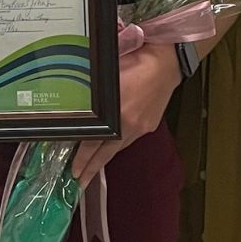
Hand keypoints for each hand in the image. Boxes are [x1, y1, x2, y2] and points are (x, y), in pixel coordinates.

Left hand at [71, 42, 180, 186]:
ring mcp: (142, 126)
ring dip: (104, 157)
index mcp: (119, 112)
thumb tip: (78, 106)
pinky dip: (118, 144)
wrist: (166, 60)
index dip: (83, 157)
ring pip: (119, 147)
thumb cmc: (135, 58)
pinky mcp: (149, 124)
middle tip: (78, 183)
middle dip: (92, 168)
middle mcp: (131, 124)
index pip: (95, 141)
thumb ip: (95, 94)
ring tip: (91, 168)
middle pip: (107, 152)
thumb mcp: (109, 74)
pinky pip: (129, 139)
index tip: (74, 170)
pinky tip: (110, 147)